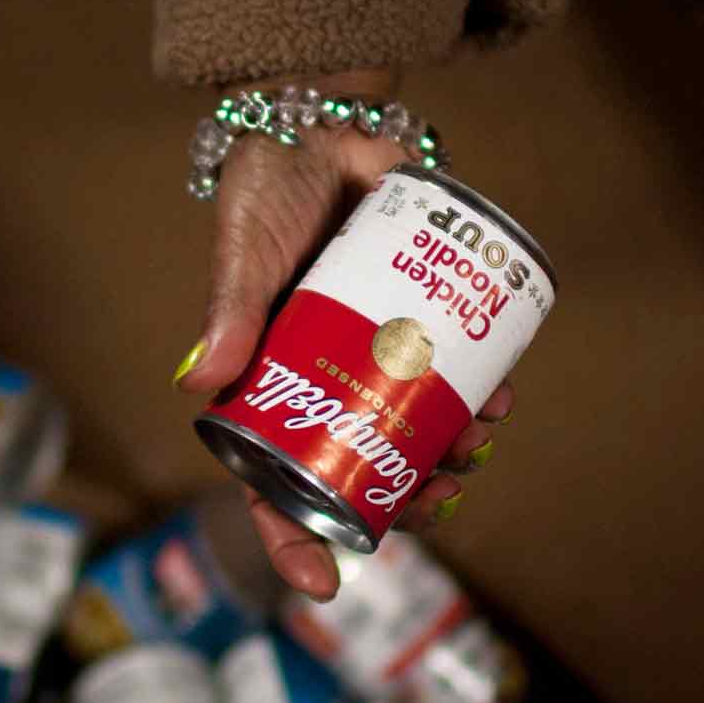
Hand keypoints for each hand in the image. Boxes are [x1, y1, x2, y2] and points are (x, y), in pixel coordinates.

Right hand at [175, 70, 512, 602]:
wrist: (328, 119)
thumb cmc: (267, 192)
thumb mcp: (243, 251)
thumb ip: (229, 307)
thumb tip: (203, 382)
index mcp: (266, 384)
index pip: (272, 481)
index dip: (296, 537)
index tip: (325, 583)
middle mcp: (322, 380)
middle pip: (357, 468)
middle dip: (398, 500)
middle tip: (434, 502)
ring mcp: (375, 352)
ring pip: (411, 430)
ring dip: (446, 455)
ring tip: (473, 452)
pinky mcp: (421, 315)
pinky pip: (452, 371)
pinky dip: (479, 392)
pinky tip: (500, 397)